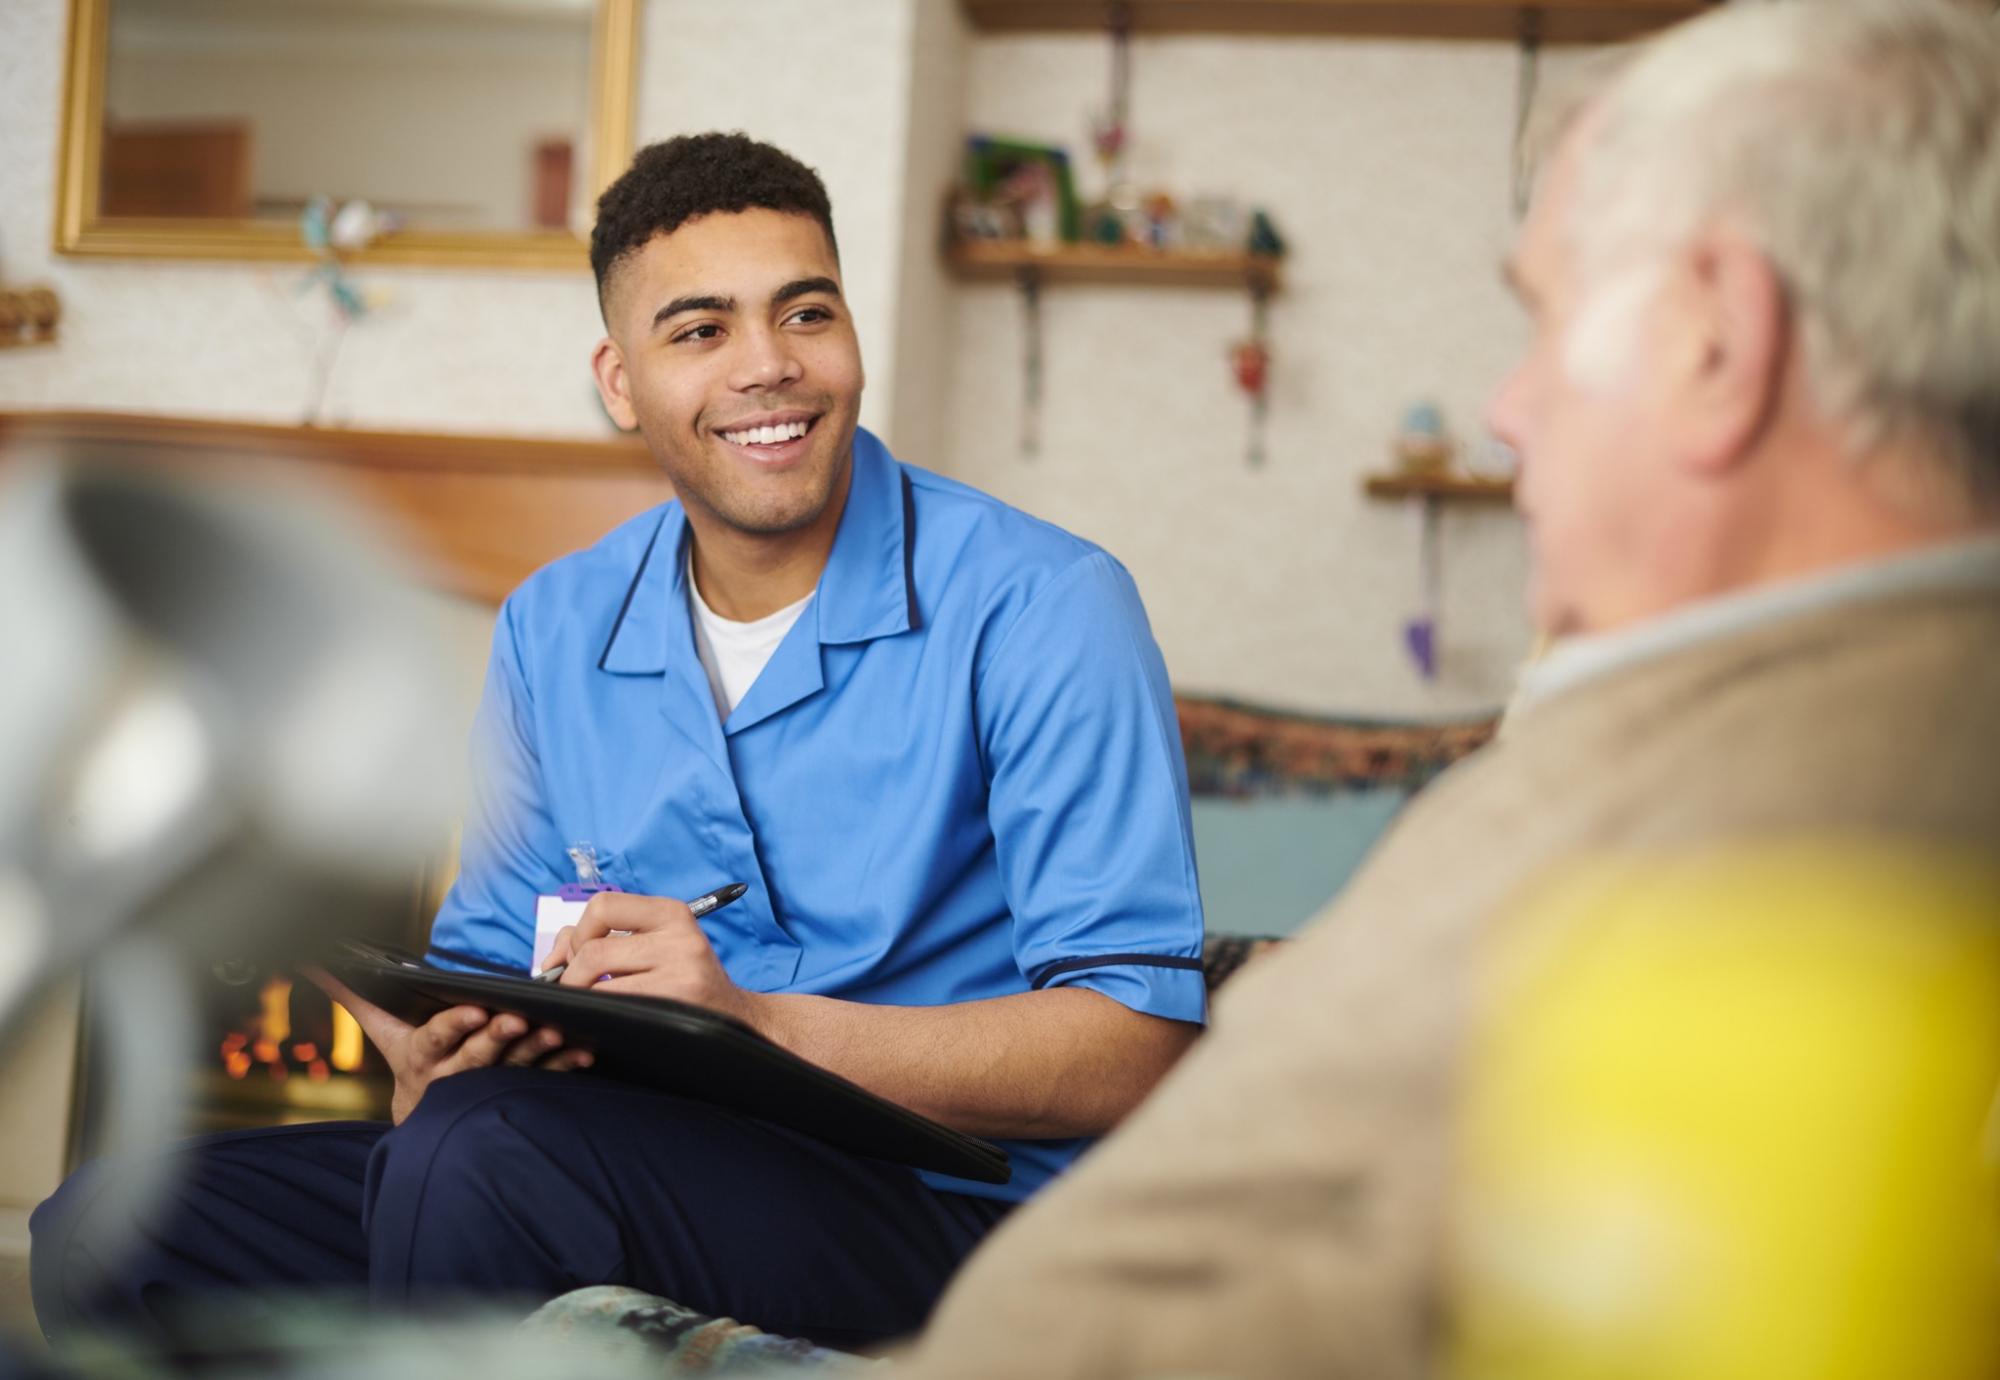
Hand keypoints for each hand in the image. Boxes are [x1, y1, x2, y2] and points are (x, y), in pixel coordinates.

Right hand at [305, 968, 592, 1123]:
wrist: (431, 1122)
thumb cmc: (412, 1061)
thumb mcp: (382, 1032)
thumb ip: (355, 996)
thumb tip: (313, 959)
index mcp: (422, 1057)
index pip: (436, 1038)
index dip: (455, 1025)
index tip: (474, 1009)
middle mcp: (456, 1074)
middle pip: (479, 1054)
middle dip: (498, 1036)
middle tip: (520, 1017)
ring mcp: (490, 1084)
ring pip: (514, 1066)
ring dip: (538, 1049)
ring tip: (559, 1031)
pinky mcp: (518, 1090)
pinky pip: (544, 1077)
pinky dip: (565, 1064)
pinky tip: (585, 1052)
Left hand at [544, 892, 756, 1023]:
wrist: (735, 1019)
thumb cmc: (684, 982)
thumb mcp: (655, 946)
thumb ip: (601, 938)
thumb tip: (551, 959)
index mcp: (671, 912)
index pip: (602, 906)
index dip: (579, 933)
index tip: (579, 956)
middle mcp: (679, 934)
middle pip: (592, 949)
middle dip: (571, 975)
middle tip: (577, 992)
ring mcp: (681, 969)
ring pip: (597, 979)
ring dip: (581, 997)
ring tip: (591, 1006)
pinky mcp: (677, 1000)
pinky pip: (612, 1005)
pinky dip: (597, 1014)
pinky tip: (606, 1019)